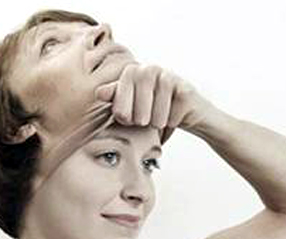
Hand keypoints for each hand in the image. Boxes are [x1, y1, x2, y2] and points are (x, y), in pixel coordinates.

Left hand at [94, 64, 214, 142]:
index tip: (126, 119)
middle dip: (140, 117)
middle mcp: (150, 69)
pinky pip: (173, 115)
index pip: (120, 91)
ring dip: (157, 122)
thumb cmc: (152, 111)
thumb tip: (99, 92)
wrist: (185, 113)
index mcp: (132, 72)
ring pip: (156, 112)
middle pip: (138, 102)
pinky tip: (174, 118)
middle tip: (144, 122)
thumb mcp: (130, 106)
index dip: (122, 109)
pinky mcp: (186, 90)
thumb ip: (115, 97)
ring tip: (159, 121)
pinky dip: (171, 122)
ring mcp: (170, 77)